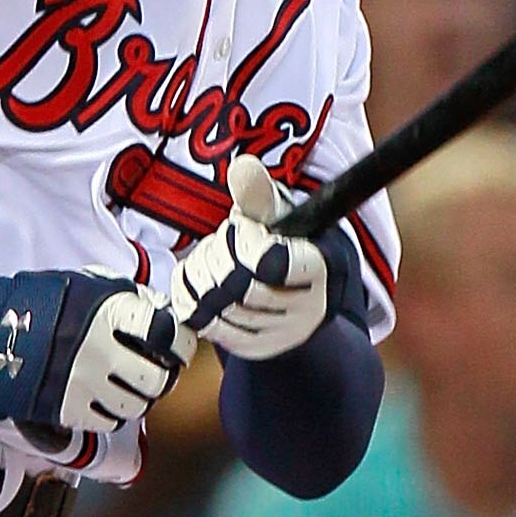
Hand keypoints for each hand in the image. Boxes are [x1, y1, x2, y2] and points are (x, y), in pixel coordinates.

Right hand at [0, 269, 182, 437]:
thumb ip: (127, 295)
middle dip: (162, 376)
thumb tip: (162, 310)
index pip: (169, 336)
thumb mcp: (85, 282)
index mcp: (110, 313)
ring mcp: (85, 383)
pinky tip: (103, 399)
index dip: (181, 344)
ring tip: (126, 387)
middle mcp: (102, 350)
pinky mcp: (67, 409)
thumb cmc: (38, 302)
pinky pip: (108, 422)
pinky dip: (112, 414)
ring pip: (137, 406)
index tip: (177, 347)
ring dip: (138, 398)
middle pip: (158, 379)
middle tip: (154, 372)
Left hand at [169, 154, 335, 359]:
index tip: (241, 229)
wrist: (295, 297)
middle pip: (238, 283)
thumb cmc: (284, 244)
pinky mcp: (259, 350)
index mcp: (322, 265)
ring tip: (208, 261)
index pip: (268, 260)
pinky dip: (193, 302)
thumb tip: (242, 167)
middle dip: (216, 255)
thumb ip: (260, 194)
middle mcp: (310, 307)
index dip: (242, 240)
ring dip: (201, 277)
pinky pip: (211, 327)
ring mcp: (285, 334)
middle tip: (218, 243)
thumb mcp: (279, 215)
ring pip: (221, 306)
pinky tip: (196, 286)